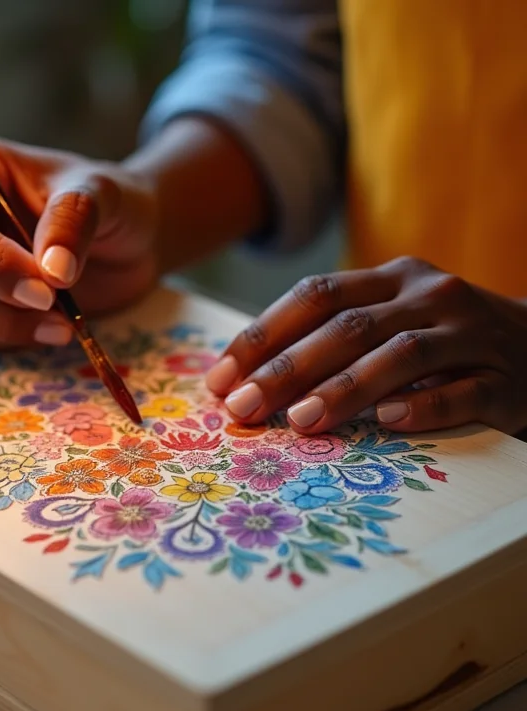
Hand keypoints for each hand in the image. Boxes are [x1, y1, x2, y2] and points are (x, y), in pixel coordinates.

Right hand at [0, 132, 158, 349]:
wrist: (123, 240)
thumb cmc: (107, 203)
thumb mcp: (103, 195)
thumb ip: (73, 220)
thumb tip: (51, 271)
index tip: (47, 289)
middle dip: (0, 307)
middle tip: (61, 317)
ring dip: (7, 328)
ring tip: (62, 323)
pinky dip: (7, 338)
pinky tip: (46, 325)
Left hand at [206, 256, 526, 434]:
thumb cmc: (440, 340)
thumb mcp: (389, 319)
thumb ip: (332, 337)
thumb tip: (245, 378)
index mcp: (392, 278)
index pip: (315, 296)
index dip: (262, 335)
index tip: (221, 377)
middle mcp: (430, 294)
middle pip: (348, 326)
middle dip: (287, 368)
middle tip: (244, 407)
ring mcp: (471, 333)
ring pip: (400, 355)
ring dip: (345, 388)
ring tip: (301, 421)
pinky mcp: (505, 377)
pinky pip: (463, 391)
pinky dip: (423, 406)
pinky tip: (387, 424)